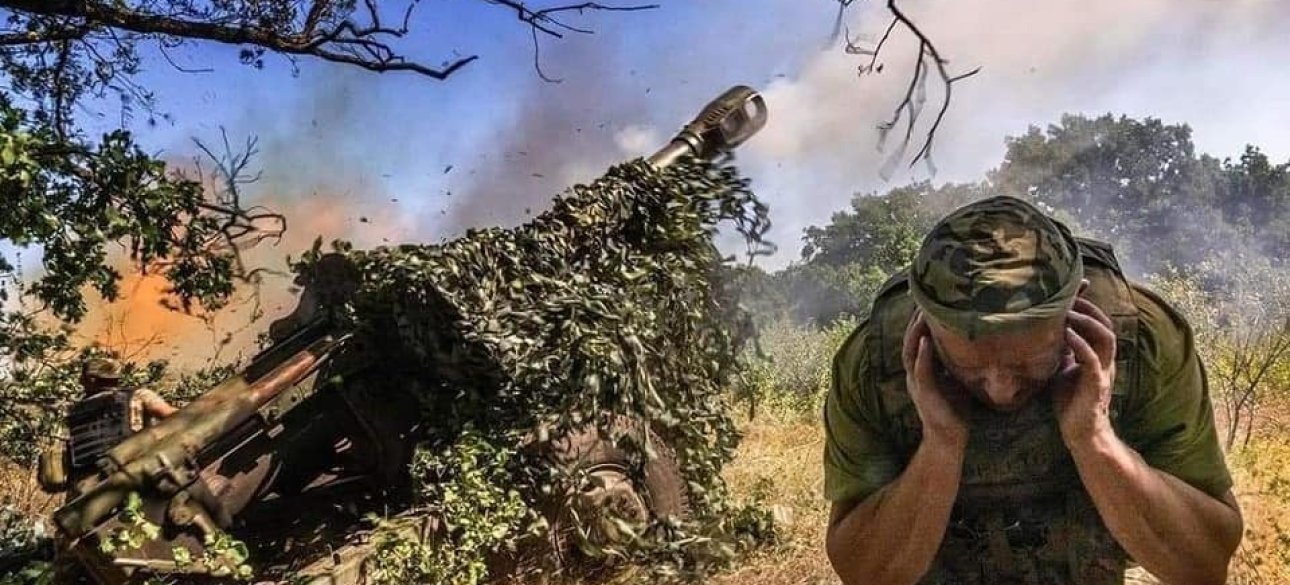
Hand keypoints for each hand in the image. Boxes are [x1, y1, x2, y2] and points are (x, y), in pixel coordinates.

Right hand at [903, 311, 969, 447]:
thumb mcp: (957, 381)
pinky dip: (922, 355)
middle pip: (910, 341)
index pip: (917, 340)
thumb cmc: (955, 411)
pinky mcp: (924, 394)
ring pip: (911, 352)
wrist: (949, 440)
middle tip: (922, 300)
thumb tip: (974, 343)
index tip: (928, 302)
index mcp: (922, 370)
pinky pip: (921, 371)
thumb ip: (957, 363)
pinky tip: (925, 341)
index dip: (920, 322)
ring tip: (921, 314)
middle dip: (915, 321)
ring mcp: (917, 384)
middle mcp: (914, 374)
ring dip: (915, 332)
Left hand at [1054, 297, 1117, 446]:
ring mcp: (1102, 371)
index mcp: (1097, 355)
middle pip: (1105, 325)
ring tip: (1069, 313)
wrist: (1080, 432)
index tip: (1076, 288)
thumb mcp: (1062, 369)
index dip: (1090, 305)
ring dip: (1087, 322)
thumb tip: (1047, 332)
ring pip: (1105, 338)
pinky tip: (1066, 334)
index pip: (1099, 323)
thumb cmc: (1071, 401)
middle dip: (1089, 308)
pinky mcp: (1096, 385)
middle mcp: (1104, 360)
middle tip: (1069, 297)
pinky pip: (1092, 360)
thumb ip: (1062, 351)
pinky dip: (1081, 345)